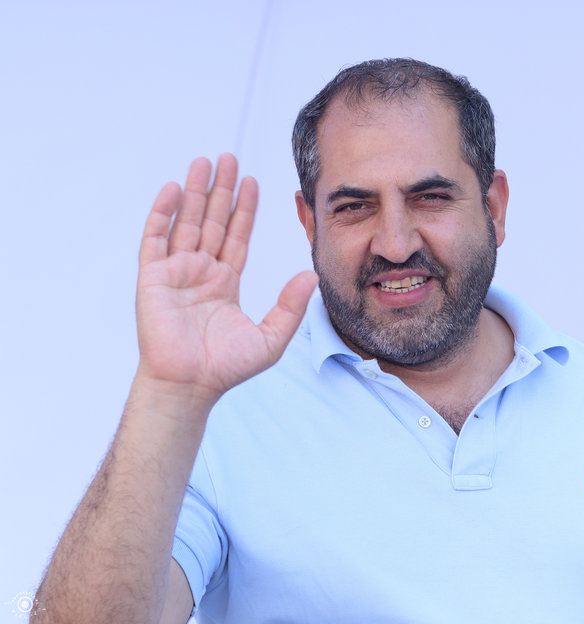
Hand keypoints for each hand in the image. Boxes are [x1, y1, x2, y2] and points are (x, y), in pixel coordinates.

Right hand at [135, 154, 316, 401]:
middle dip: (222, 190)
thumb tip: (311, 276)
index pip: (237, 235)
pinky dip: (163, 213)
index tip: (252, 181)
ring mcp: (175, 272)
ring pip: (187, 222)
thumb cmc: (226, 367)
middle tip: (229, 157)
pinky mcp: (152, 278)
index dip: (245, 209)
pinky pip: (155, 238)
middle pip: (213, 221)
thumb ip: (290, 306)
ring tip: (204, 162)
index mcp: (226, 281)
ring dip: (196, 192)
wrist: (190, 385)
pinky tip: (174, 189)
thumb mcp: (270, 337)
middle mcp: (201, 272)